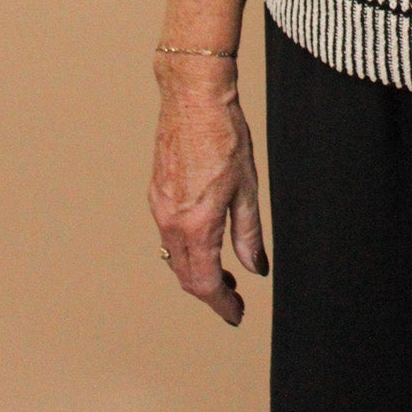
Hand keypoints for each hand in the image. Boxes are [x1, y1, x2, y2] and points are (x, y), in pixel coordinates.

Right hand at [148, 59, 268, 324]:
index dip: (221, 304)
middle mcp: (170, 221)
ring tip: (224, 273)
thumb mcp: (247, 188)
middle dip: (210, 292)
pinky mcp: (156, 193)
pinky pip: (168, 235)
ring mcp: (159, 207)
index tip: (236, 314)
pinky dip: (186, 249)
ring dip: (196, 271)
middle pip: (185, 275)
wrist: (192, 97)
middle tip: (235, 298)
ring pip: (174, 257)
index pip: (204, 282)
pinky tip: (205, 242)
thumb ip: (249, 234)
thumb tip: (255, 268)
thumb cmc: (225, 136)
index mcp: (196, 224)